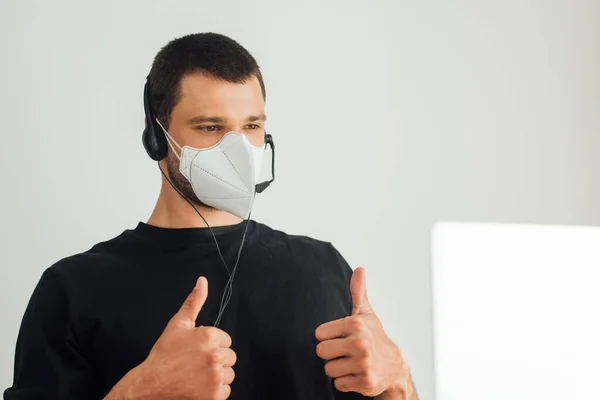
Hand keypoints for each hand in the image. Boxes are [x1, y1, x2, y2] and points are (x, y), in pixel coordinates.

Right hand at [105, 277, 235, 399]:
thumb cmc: (164, 355)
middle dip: (216, 360)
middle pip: (230, 357)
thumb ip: (194, 302)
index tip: (197, 351)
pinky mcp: (215, 395)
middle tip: (196, 364)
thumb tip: (202, 281)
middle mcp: (215, 355)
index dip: (212, 345)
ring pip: (229, 374)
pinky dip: (214, 392)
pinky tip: (199, 387)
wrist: (151, 385)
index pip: (226, 340)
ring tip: (197, 375)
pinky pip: (226, 391)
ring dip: (217, 376)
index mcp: (209, 336)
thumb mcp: (178, 324)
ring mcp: (216, 377)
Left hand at [315, 268, 415, 398]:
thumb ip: (358, 292)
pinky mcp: (365, 381)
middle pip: (321, 352)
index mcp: (356, 324)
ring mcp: (363, 363)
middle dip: (330, 354)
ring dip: (337, 369)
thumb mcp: (366, 314)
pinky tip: (355, 374)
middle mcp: (360, 343)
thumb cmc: (374, 337)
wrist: (394, 366)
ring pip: (329, 370)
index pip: (319, 334)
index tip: (339, 337)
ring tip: (350, 362)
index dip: (327, 337)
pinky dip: (345, 381)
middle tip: (343, 351)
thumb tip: (359, 269)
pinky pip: (339, 384)